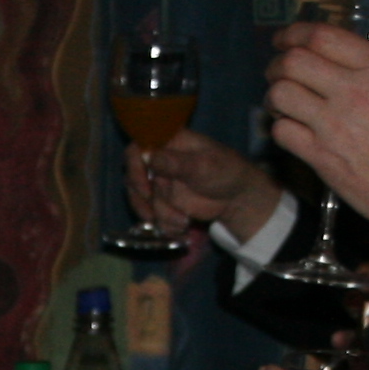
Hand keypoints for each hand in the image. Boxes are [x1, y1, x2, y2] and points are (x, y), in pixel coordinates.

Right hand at [126, 128, 283, 241]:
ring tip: (183, 221)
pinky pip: (150, 216)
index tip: (146, 186)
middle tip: (156, 211)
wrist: (236, 198)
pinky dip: (164, 225)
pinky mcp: (161, 202)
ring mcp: (157, 183)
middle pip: (132, 178)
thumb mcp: (201, 165)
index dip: (134, 167)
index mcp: (166, 143)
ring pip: (141, 201)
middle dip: (145, 199)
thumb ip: (173, 162)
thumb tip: (146, 154)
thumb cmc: (224, 171)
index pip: (136, 149)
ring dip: (159, 215)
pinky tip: (183, 226)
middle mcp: (157, 162)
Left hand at [263, 24, 368, 225]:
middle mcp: (352, 90)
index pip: (323, 36)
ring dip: (274, 94)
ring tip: (280, 99)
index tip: (287, 37)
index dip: (296, 32)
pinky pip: (282, 132)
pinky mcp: (321, 157)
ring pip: (281, 94)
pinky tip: (290, 128)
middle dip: (279, 60)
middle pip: (294, 61)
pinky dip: (280, 126)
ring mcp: (333, 125)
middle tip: (278, 68)